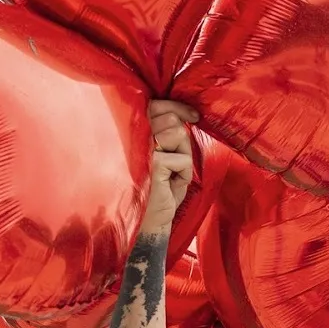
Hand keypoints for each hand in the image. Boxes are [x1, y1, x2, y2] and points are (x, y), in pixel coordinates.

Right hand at [140, 100, 196, 233]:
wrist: (150, 221)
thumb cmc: (160, 189)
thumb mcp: (169, 156)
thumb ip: (172, 134)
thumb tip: (188, 116)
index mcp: (136, 132)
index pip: (157, 106)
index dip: (178, 108)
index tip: (194, 116)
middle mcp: (134, 136)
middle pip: (172, 119)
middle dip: (181, 142)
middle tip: (174, 164)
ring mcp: (141, 147)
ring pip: (178, 134)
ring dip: (183, 158)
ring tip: (170, 174)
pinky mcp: (152, 162)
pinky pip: (183, 159)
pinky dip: (184, 174)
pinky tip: (169, 186)